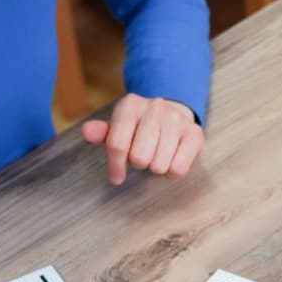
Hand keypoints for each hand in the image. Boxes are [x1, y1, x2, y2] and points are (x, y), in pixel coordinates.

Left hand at [81, 94, 203, 184]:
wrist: (174, 116)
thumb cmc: (139, 128)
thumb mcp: (118, 128)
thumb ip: (102, 133)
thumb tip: (87, 131)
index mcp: (130, 104)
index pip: (117, 145)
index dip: (115, 166)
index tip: (117, 177)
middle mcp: (155, 107)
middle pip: (138, 158)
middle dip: (139, 163)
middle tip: (144, 155)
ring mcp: (176, 119)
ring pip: (158, 166)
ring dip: (156, 167)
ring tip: (157, 154)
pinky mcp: (194, 134)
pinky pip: (177, 169)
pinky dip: (172, 172)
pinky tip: (171, 158)